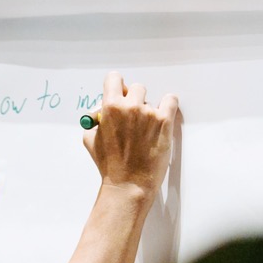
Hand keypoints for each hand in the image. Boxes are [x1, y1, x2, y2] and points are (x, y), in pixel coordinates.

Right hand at [83, 71, 178, 201]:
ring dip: (149, 108)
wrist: (128, 184)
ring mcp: (148, 113)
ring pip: (151, 98)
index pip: (114, 78)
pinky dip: (168, 105)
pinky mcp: (164, 122)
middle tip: (133, 116)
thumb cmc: (110, 166)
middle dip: (134, 99)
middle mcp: (130, 107)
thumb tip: (100, 113)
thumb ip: (95, 121)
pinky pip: (171, 100)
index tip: (120, 93)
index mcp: (110, 108)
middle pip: (135, 87)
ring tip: (146, 126)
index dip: (116, 86)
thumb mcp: (91, 140)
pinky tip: (163, 115)